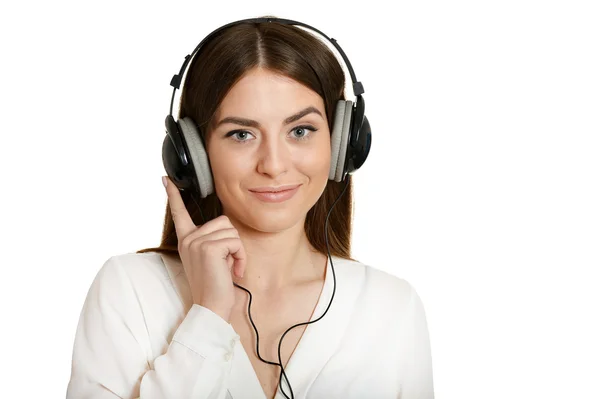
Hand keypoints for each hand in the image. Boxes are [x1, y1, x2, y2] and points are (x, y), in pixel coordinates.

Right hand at [163, 176, 246, 321]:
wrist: (212, 308)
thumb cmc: (215, 286)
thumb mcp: (211, 259)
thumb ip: (213, 241)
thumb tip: (225, 230)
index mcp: (186, 240)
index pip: (179, 213)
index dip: (173, 196)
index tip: (166, 179)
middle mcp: (188, 239)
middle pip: (224, 221)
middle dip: (233, 243)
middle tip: (227, 264)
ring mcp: (196, 242)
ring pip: (232, 232)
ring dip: (238, 251)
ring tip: (230, 269)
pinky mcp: (209, 247)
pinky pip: (235, 242)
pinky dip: (241, 257)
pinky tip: (234, 271)